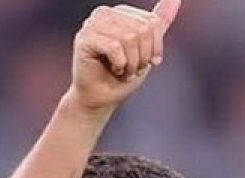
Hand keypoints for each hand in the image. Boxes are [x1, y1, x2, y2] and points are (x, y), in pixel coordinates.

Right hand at [67, 0, 181, 112]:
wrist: (102, 98)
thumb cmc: (123, 74)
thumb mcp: (147, 47)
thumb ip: (160, 22)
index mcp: (120, 12)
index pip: (152, 22)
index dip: (155, 47)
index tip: (149, 62)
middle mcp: (104, 13)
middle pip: (142, 29)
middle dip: (143, 56)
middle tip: (133, 68)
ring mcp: (92, 24)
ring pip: (129, 37)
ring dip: (132, 63)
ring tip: (124, 71)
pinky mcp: (84, 38)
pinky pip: (114, 47)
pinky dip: (120, 64)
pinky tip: (114, 70)